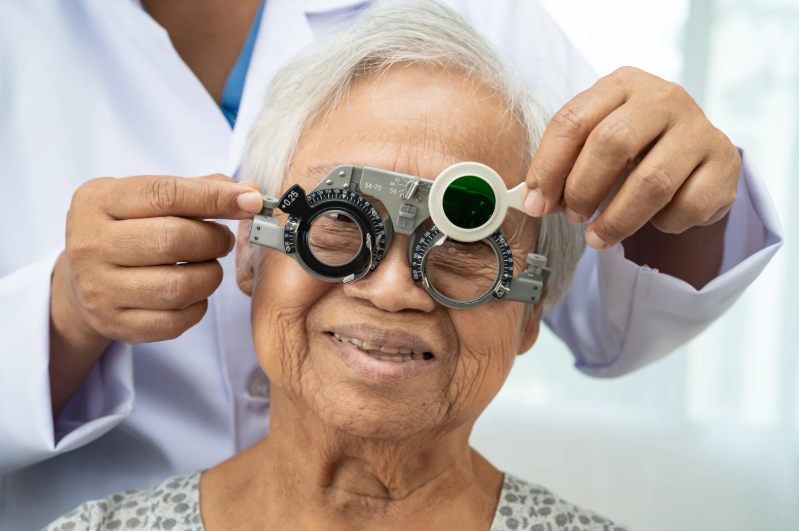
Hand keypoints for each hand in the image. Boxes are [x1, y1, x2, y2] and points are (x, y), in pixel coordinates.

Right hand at [49, 174, 261, 413]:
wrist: (81, 280)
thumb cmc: (128, 230)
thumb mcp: (146, 199)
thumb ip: (198, 190)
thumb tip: (251, 194)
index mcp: (98, 201)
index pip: (166, 194)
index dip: (215, 197)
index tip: (251, 202)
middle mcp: (90, 244)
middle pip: (173, 240)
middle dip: (214, 239)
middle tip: (222, 240)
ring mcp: (99, 289)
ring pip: (178, 286)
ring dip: (210, 275)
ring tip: (208, 265)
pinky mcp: (114, 324)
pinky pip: (176, 321)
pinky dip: (199, 306)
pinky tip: (194, 293)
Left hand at [523, 66, 741, 250]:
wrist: (693, 154)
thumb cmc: (633, 148)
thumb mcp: (593, 143)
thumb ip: (563, 165)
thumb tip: (533, 202)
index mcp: (621, 84)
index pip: (573, 121)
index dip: (548, 168)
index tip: (535, 205)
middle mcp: (663, 97)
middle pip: (612, 145)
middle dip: (583, 189)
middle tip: (572, 217)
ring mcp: (699, 128)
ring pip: (652, 182)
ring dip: (617, 219)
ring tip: (597, 236)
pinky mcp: (725, 162)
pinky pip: (688, 204)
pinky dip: (663, 223)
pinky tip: (654, 220)